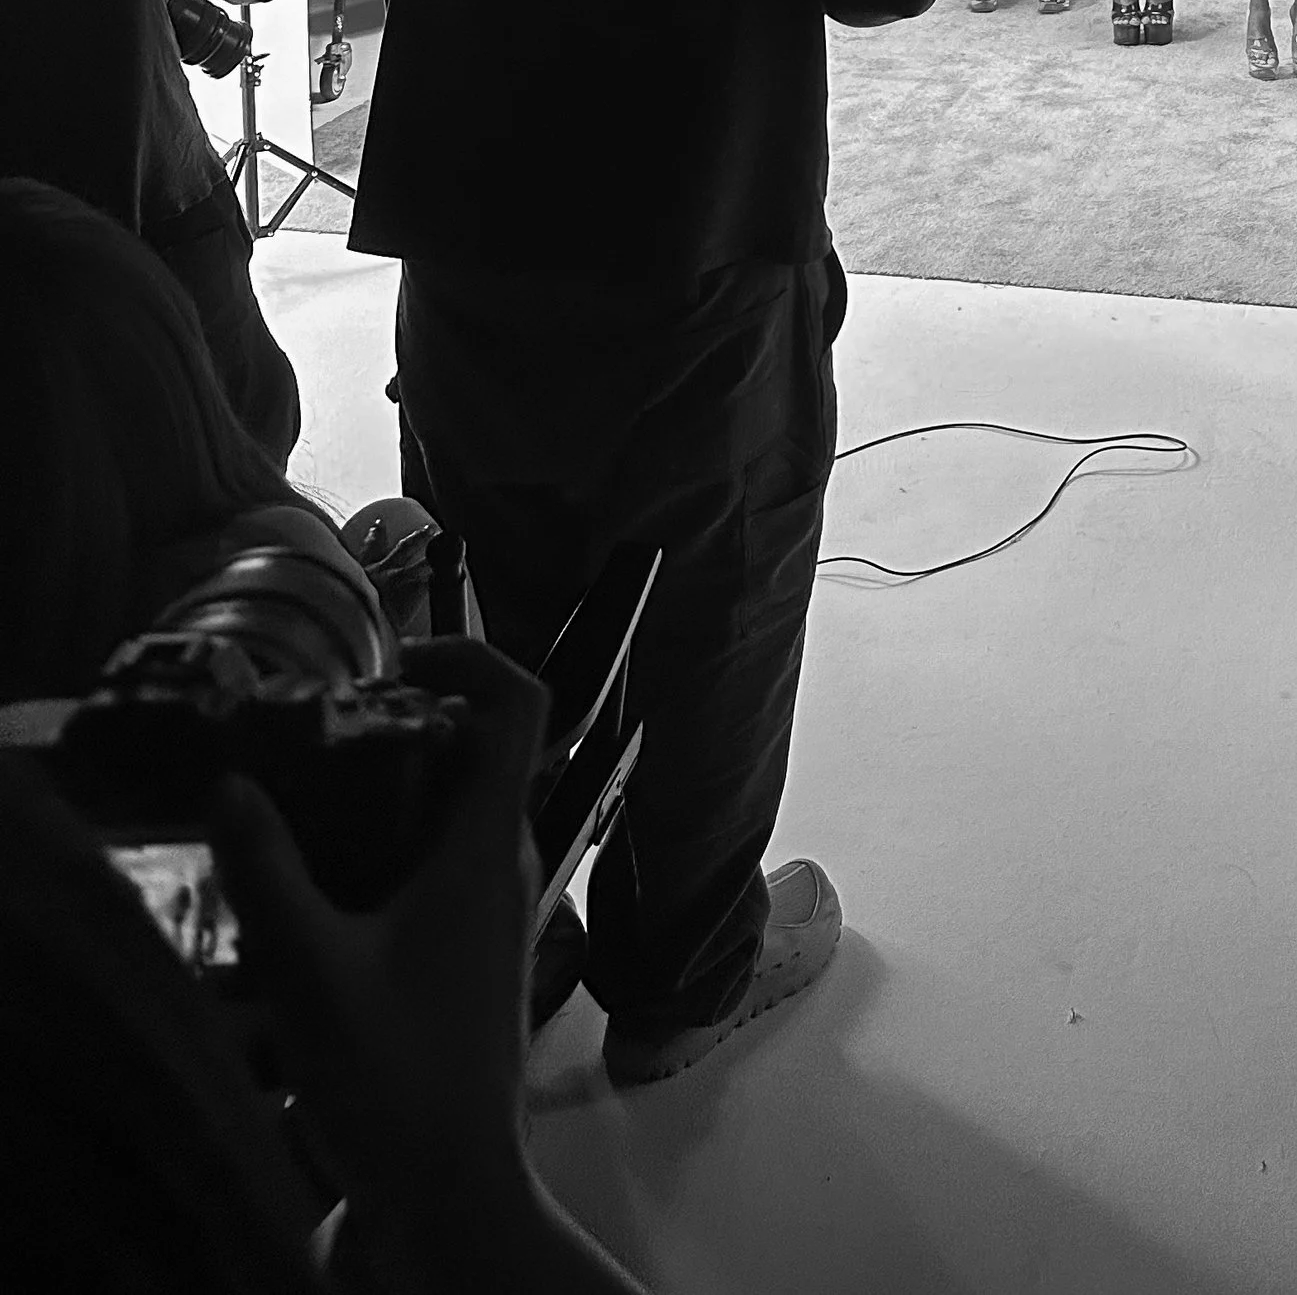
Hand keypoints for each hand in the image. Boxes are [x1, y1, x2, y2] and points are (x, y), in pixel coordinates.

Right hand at [206, 636, 544, 1251]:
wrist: (453, 1190)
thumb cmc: (396, 1080)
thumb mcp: (311, 973)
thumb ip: (267, 873)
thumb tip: (229, 783)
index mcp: (486, 844)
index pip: (520, 704)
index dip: (469, 653)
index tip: (389, 656)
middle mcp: (503, 860)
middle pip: (474, 746)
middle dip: (400, 719)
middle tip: (312, 728)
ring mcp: (492, 906)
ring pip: (451, 806)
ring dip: (386, 785)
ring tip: (297, 795)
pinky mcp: (469, 948)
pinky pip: (437, 859)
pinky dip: (385, 844)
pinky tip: (314, 880)